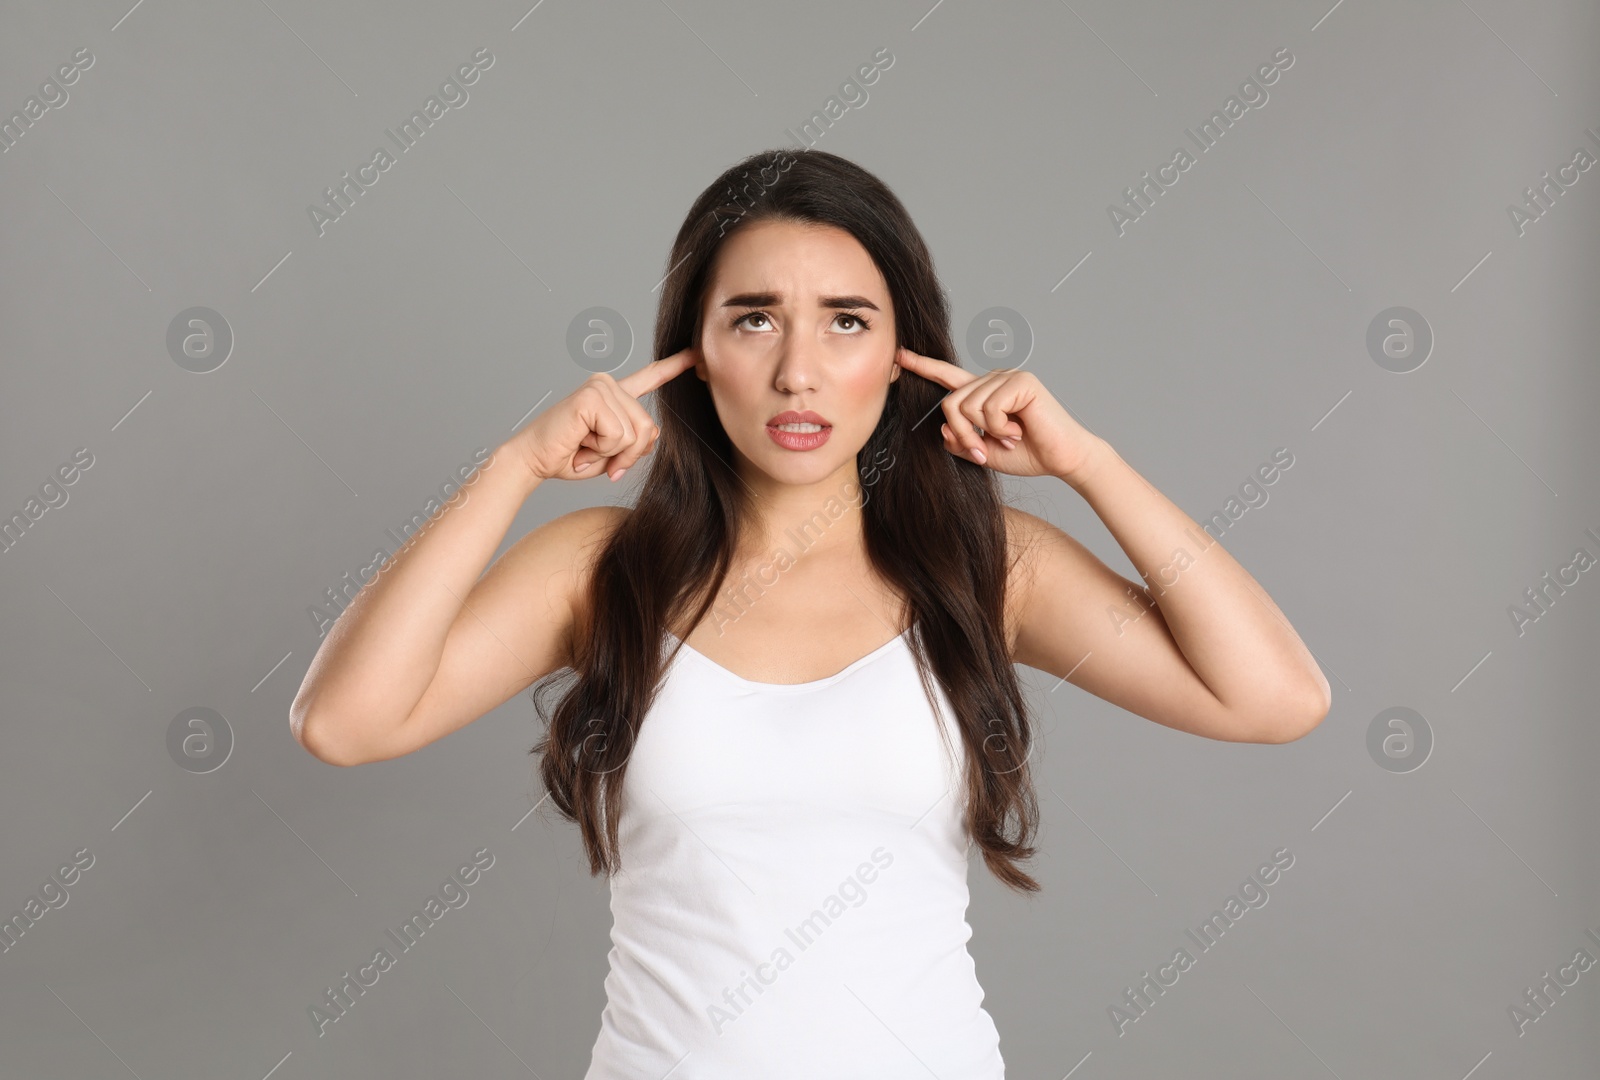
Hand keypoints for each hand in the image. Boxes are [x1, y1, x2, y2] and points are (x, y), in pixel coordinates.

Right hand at [506, 346, 697, 481]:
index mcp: (615, 394)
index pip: (650, 378)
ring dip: (611, 453)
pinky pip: (617, 435)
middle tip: (596, 456)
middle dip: (627, 455)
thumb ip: (636, 443)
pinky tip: (580, 443)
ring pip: (634, 434)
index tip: (696, 353)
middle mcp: (608, 384)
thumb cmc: (570, 456)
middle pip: (648, 428)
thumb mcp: (613, 454)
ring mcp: (599, 387)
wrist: (535, 460)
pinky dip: (601, 449)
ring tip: (585, 448)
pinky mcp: (591, 397)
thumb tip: (653, 434)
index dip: (674, 366)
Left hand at [893, 346, 1103, 482]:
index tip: (900, 356)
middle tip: (983, 450)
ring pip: (966, 406)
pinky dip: (1000, 428)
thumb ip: (960, 440)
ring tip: (1008, 439)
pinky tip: (1018, 431)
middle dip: (962, 434)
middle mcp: (993, 379)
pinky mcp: (1021, 382)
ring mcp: (1007, 377)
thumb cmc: (1027, 454)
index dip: (923, 366)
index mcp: (983, 393)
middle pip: (950, 403)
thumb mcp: (983, 452)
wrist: (1063, 460)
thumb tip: (943, 429)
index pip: (948, 377)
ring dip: (983, 433)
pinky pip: (989, 408)